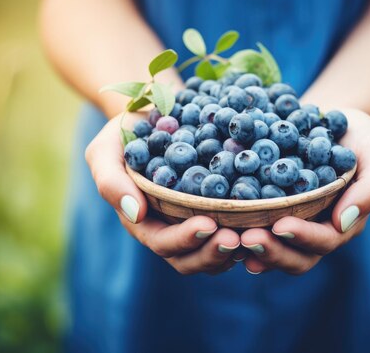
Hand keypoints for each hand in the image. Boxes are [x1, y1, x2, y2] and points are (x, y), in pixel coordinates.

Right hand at [85, 111, 239, 274]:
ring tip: (252, 237)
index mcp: (142, 221)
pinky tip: (263, 223)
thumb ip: (111, 180)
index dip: (184, 239)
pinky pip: (231, 232)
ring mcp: (193, 222)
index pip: (162, 243)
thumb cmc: (126, 132)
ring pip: (212, 254)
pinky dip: (245, 234)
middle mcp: (168, 228)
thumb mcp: (106, 149)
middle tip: (237, 239)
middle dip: (212, 252)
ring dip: (232, 251)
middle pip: (190, 258)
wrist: (156, 112)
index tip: (208, 224)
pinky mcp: (216, 210)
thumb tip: (135, 213)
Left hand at [240, 109, 369, 274]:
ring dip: (253, 248)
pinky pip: (255, 227)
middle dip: (272, 251)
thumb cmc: (361, 138)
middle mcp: (316, 230)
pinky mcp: (270, 210)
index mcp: (342, 223)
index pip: (325, 240)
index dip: (303, 237)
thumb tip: (343, 222)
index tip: (281, 225)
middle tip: (246, 239)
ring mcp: (292, 223)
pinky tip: (219, 226)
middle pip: (296, 256)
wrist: (331, 119)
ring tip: (230, 239)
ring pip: (274, 249)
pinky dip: (239, 231)